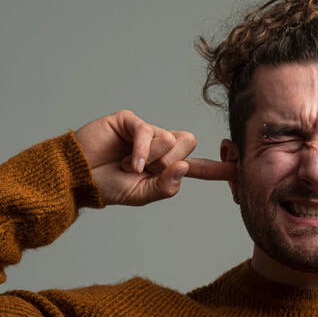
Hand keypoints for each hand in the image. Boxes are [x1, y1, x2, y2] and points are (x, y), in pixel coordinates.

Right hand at [73, 110, 234, 205]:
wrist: (78, 178)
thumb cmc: (106, 187)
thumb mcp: (141, 195)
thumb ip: (165, 188)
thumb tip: (185, 168)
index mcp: (166, 166)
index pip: (198, 167)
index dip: (219, 168)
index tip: (240, 169)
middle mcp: (160, 145)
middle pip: (189, 144)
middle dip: (170, 162)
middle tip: (146, 171)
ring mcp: (146, 131)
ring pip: (171, 139)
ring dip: (152, 158)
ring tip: (128, 165)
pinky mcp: (130, 121)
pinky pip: (149, 131)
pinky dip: (142, 150)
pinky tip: (128, 163)